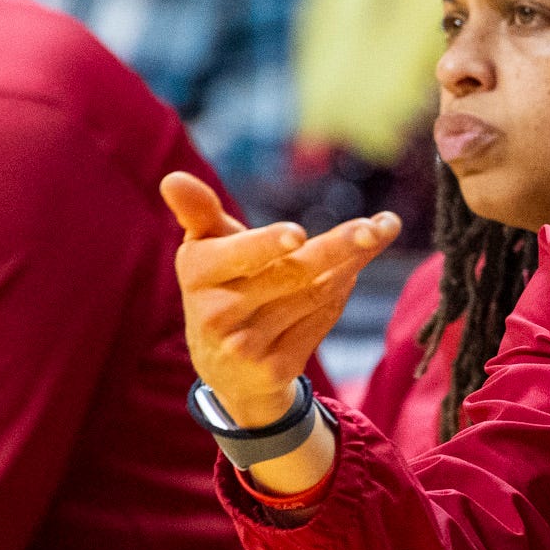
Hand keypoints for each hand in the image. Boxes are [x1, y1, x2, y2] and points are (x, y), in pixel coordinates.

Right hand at [161, 171, 398, 426]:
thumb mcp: (206, 250)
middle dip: (340, 248)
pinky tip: (349, 275)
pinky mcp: (274, 370)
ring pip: (314, 295)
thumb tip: (172, 179)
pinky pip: (320, 322)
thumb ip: (198, 212)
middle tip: (376, 229)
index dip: (267, 245)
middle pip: (292, 273)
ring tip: (373, 236)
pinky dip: (339, 295)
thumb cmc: (221, 287)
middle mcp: (214, 314)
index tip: (298, 234)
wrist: (226, 370)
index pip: (238, 256)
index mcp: (196, 273)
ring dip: (349, 265)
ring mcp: (245, 347)